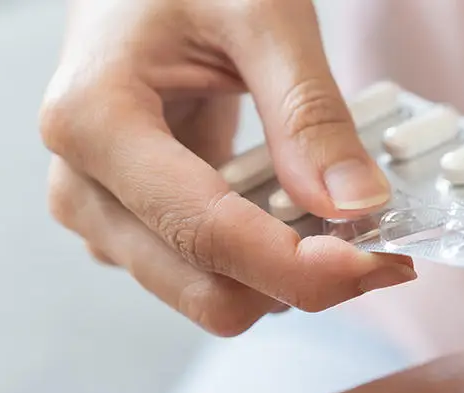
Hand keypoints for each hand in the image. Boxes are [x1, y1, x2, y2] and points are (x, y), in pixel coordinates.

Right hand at [41, 0, 414, 336]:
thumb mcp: (261, 13)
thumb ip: (308, 111)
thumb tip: (356, 205)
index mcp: (93, 121)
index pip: (208, 234)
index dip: (301, 268)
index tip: (383, 263)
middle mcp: (80, 185)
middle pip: (206, 291)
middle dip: (298, 281)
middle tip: (378, 243)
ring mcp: (98, 215)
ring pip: (207, 295)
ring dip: (281, 273)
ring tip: (330, 210)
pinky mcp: (124, 228)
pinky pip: (204, 276)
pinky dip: (260, 260)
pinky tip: (289, 207)